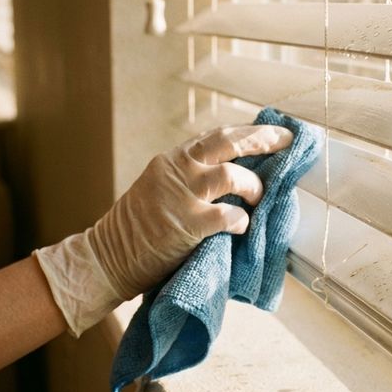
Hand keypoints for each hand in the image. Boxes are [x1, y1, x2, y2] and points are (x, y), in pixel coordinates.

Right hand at [34, 124, 293, 335]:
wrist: (105, 259)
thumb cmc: (135, 231)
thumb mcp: (158, 191)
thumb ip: (188, 180)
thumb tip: (234, 178)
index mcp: (171, 161)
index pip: (215, 137)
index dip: (247, 133)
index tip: (273, 134)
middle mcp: (176, 170)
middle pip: (227, 141)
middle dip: (262, 140)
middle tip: (286, 142)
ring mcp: (181, 197)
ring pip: (231, 175)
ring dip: (253, 187)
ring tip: (260, 199)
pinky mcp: (187, 226)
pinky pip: (228, 216)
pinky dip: (241, 221)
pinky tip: (242, 228)